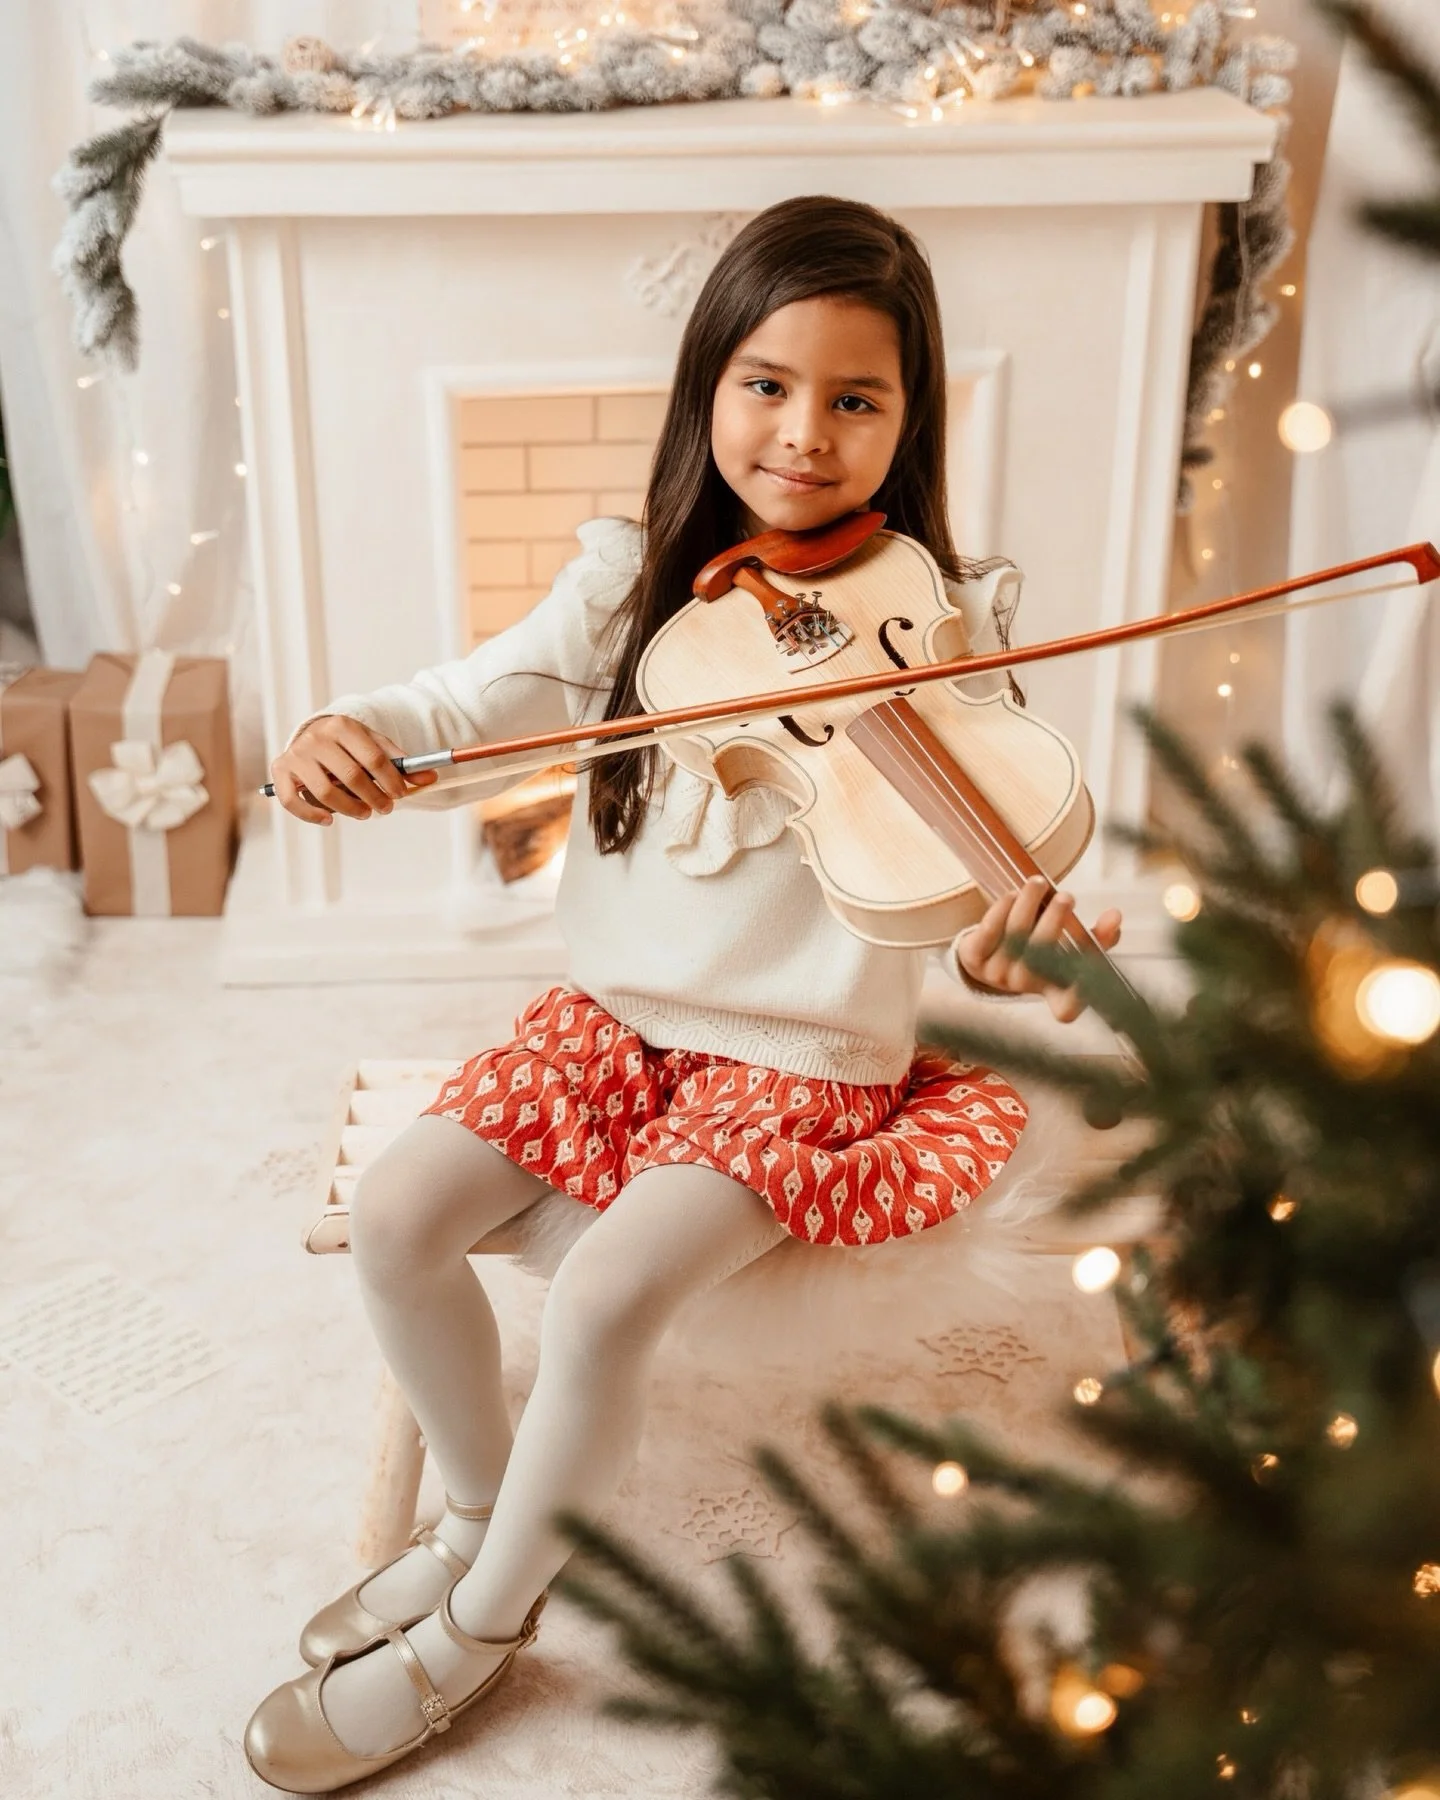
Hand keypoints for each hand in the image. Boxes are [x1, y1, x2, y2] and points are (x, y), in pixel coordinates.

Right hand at [269, 716, 437, 825]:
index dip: (392, 781)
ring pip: (326, 792)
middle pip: (351, 776)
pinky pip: (293, 801)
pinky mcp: (280, 772)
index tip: (401, 795)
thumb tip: (430, 779)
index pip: (374, 758)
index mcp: (342, 726)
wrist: (311, 734)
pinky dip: (312, 815)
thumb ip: (399, 762)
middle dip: (374, 797)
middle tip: (386, 808)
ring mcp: (296, 755)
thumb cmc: (348, 745)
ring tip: (364, 813)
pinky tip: (330, 820)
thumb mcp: (373, 745)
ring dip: (350, 809)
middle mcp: (317, 738)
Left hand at [957, 873, 1122, 1023]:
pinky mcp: (974, 958)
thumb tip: (1115, 916)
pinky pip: (989, 931)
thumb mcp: (1072, 946)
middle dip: (1054, 924)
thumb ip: (1098, 936)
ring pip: (1014, 937)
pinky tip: (1014, 894)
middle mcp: (1023, 987)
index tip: (1092, 969)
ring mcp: (996, 974)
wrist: (991, 952)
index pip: (1065, 1008)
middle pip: (1039, 959)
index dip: (1077, 996)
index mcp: (1052, 993)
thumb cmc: (1043, 949)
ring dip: (1028, 906)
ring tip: (1040, 883)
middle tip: (1067, 898)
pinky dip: (1003, 909)